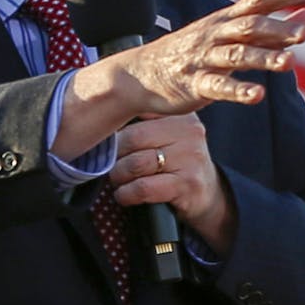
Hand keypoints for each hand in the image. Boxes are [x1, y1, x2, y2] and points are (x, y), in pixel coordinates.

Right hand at [54, 0, 304, 166]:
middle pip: (248, 27)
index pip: (255, 1)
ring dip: (264, 57)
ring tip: (290, 63)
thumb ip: (269, 27)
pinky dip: (238, 90)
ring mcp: (203, 60)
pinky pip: (218, 87)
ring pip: (236, 55)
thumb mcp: (227, 36)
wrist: (138, 75)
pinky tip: (257, 96)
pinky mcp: (194, 85)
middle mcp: (214, 36)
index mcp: (224, 21)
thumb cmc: (190, 54)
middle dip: (276, 29)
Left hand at [109, 114, 234, 253]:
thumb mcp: (167, 133)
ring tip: (117, 179)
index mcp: (180, 113)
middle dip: (113, 154)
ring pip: (135, 163)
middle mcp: (189, 131)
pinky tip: (124, 195)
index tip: (102, 136)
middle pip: (132, 138)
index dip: (113, 125)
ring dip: (118, 175)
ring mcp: (191, 158)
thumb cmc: (176, 161)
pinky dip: (126, 193)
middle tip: (108, 163)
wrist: (208, 195)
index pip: (137, 109)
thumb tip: (97, 119)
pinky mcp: (188, 184)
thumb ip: (141, 121)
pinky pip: (143, 187)